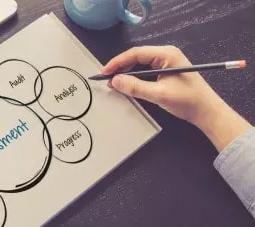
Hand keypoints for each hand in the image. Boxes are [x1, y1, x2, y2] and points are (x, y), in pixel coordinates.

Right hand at [103, 46, 250, 150]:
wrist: (207, 112)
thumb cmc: (187, 101)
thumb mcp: (159, 94)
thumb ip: (136, 87)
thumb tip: (115, 81)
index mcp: (166, 54)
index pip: (136, 53)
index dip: (118, 62)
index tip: (104, 72)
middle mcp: (166, 54)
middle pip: (136, 56)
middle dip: (120, 67)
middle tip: (106, 78)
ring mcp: (167, 62)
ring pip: (140, 63)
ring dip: (126, 72)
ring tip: (114, 82)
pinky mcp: (166, 71)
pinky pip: (146, 70)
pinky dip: (135, 77)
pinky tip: (127, 84)